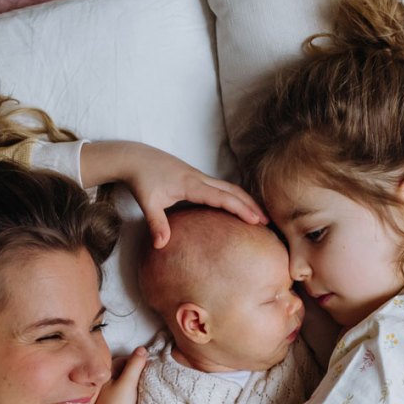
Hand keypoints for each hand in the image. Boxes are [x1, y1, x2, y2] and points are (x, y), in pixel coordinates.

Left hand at [80, 141, 264, 246]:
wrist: (136, 158)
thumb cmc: (142, 180)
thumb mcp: (147, 203)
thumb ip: (156, 224)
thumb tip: (161, 245)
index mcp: (192, 185)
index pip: (222, 198)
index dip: (241, 209)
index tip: (256, 221)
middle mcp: (200, 179)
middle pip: (233, 191)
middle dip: (251, 205)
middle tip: (268, 222)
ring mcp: (199, 177)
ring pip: (229, 187)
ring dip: (245, 200)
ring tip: (259, 216)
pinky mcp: (196, 178)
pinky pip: (221, 187)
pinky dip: (234, 196)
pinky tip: (238, 207)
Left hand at [91, 347, 147, 403]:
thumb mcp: (128, 383)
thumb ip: (135, 365)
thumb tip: (143, 349)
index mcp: (101, 380)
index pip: (117, 363)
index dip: (131, 360)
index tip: (143, 362)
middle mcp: (99, 391)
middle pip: (116, 376)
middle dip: (128, 372)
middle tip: (143, 373)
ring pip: (116, 389)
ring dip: (126, 386)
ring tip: (139, 387)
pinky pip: (117, 401)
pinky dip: (124, 398)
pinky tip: (131, 403)